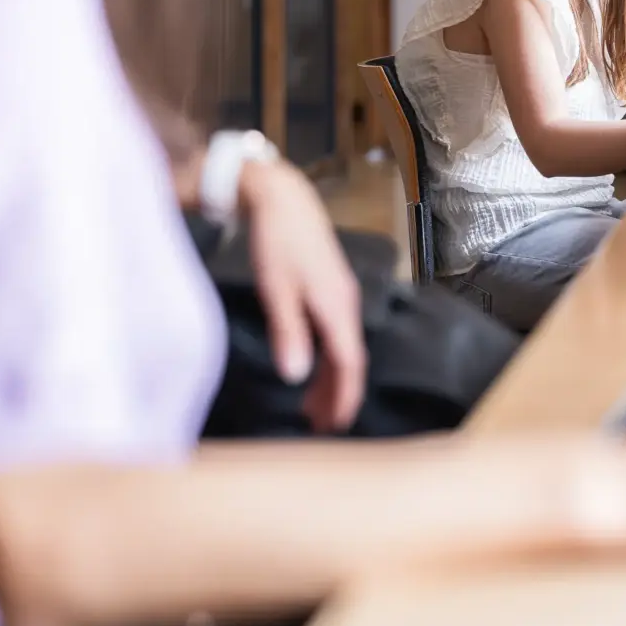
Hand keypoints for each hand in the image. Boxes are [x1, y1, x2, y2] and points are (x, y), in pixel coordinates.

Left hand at [239, 159, 365, 431]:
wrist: (282, 198)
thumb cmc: (276, 241)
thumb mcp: (276, 290)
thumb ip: (288, 333)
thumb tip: (296, 376)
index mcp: (337, 306)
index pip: (349, 363)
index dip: (344, 397)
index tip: (334, 426)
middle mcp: (345, 302)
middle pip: (349, 359)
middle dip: (337, 394)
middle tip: (320, 426)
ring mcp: (340, 294)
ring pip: (342, 347)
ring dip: (330, 378)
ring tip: (312, 407)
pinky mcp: (330, 288)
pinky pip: (336, 333)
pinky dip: (326, 356)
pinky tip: (311, 365)